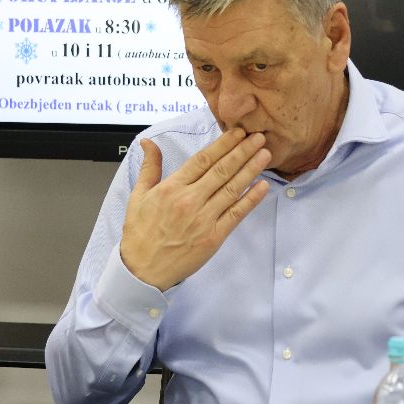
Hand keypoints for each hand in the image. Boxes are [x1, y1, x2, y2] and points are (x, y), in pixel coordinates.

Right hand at [120, 128, 270, 290]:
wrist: (142, 270)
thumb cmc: (140, 233)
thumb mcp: (138, 196)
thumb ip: (150, 167)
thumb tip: (148, 142)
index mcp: (172, 188)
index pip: (203, 159)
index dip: (223, 144)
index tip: (238, 132)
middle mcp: (190, 200)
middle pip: (222, 170)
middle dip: (243, 151)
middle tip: (259, 136)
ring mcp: (204, 219)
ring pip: (232, 188)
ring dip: (251, 169)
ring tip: (265, 154)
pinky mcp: (214, 237)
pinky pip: (236, 214)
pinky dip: (251, 199)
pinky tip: (263, 186)